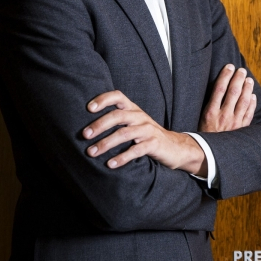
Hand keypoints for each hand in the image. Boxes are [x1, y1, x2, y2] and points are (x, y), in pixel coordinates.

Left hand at [83, 91, 206, 174]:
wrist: (175, 147)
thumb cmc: (147, 135)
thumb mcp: (134, 123)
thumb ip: (117, 120)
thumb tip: (87, 126)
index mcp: (133, 109)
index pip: (118, 96)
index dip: (103, 99)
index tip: (88, 108)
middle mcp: (140, 117)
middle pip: (118, 115)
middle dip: (99, 125)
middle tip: (84, 135)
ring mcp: (148, 130)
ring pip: (125, 133)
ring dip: (106, 143)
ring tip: (91, 152)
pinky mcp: (154, 144)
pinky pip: (136, 150)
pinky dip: (122, 157)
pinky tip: (110, 164)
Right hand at [199, 64, 256, 131]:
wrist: (208, 156)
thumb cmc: (202, 135)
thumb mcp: (200, 119)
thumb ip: (208, 106)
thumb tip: (215, 89)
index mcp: (210, 112)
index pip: (219, 89)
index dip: (225, 76)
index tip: (229, 67)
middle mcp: (223, 116)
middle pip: (233, 92)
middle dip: (238, 79)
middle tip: (242, 70)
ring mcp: (234, 123)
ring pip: (244, 101)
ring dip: (247, 89)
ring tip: (249, 80)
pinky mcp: (241, 130)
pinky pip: (249, 114)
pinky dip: (252, 103)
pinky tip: (253, 96)